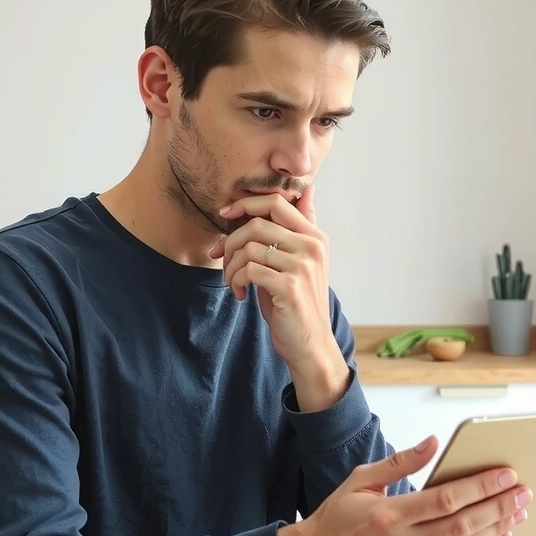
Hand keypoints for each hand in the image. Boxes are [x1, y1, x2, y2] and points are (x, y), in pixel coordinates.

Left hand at [208, 185, 333, 370]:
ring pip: (249, 248)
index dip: (245, 204)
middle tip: (221, 260)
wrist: (310, 344)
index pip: (277, 203)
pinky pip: (248, 270)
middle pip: (257, 224)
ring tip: (232, 282)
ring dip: (230, 266)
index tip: (224, 215)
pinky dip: (235, 281)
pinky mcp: (289, 286)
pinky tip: (239, 294)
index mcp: (315, 237)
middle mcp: (312, 247)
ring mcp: (302, 266)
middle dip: (230, 241)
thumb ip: (299, 228)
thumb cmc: (297, 302)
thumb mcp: (300, 261)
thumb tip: (308, 191)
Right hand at [276, 435, 530, 535]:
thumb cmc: (334, 519)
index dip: (481, 487)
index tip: (505, 476)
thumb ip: (400, 461)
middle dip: (498, 508)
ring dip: (494, 531)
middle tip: (522, 494)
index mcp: (387, 514)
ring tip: (515, 515)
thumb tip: (432, 443)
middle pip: (461, 525)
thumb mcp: (361, 480)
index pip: (446, 499)